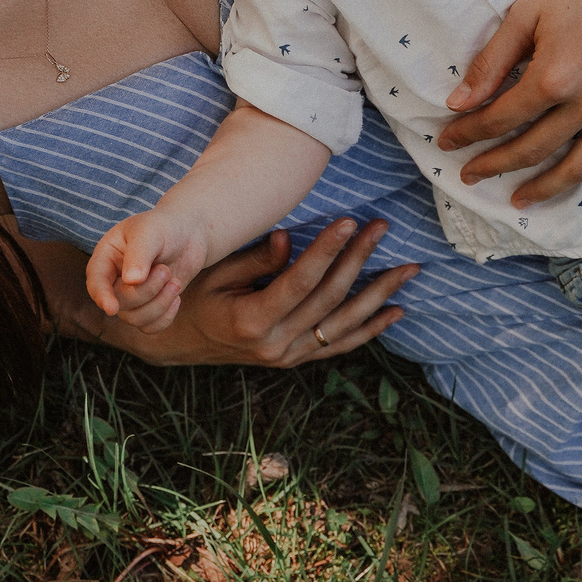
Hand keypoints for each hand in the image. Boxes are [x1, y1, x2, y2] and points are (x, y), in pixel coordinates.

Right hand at [87, 210, 213, 334]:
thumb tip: (131, 281)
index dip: (101, 296)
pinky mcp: (148, 307)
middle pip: (120, 302)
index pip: (96, 281)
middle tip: (166, 270)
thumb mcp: (150, 232)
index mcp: (106, 257)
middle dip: (147, 290)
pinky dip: (165, 317)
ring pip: (135, 318)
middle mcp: (114, 280)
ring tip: (175, 281)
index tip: (111, 308)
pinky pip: (150, 327)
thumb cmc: (164, 227)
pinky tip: (176, 298)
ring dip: (159, 304)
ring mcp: (130, 296)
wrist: (188, 234)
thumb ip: (139, 254)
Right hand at [113, 219, 417, 366]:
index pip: (300, 282)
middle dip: (359, 260)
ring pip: (343, 325)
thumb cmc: (189, 297)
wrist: (173, 344)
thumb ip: (255, 259)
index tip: (349, 221)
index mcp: (250, 321)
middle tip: (381, 228)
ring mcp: (287, 356)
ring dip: (379, 295)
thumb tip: (290, 238)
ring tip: (408, 269)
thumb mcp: (214, 273)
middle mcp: (274, 345)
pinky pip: (339, 346)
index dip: (327, 250)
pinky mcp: (294, 360)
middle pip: (329, 299)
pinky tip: (395, 311)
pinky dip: (369, 330)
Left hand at [435, 0, 581, 205]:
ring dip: (547, 188)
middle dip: (495, 165)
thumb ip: (492, 62)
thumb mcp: (524, 14)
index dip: (469, 134)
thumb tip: (458, 102)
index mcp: (554, 76)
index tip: (449, 142)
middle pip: (534, 149)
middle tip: (471, 175)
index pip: (500, 120)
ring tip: (520, 199)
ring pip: (581, 164)